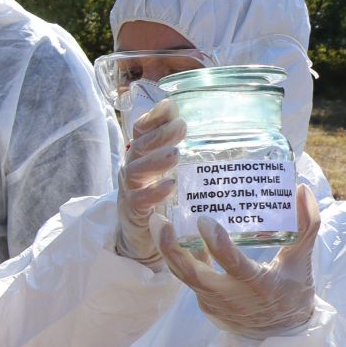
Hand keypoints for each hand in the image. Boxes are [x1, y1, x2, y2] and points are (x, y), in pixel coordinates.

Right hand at [116, 99, 186, 268]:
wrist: (142, 240)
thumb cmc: (163, 204)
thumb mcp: (173, 175)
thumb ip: (186, 155)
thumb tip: (215, 132)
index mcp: (142, 157)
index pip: (142, 131)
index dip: (153, 117)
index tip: (170, 106)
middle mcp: (132, 170)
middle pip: (139, 146)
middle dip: (159, 135)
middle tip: (181, 127)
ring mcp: (130, 191)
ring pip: (135, 170)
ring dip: (155, 160)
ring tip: (175, 154)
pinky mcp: (133, 213)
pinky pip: (140, 200)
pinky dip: (153, 192)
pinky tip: (169, 186)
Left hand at [159, 184, 321, 338]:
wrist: (280, 332)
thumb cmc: (292, 291)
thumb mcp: (302, 261)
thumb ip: (306, 225)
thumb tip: (301, 189)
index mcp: (258, 286)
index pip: (234, 265)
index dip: (218, 244)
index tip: (203, 220)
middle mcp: (231, 297)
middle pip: (192, 274)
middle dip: (171, 248)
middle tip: (159, 220)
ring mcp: (214, 302)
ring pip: (184, 275)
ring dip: (167, 250)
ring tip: (157, 221)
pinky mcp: (205, 304)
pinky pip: (188, 278)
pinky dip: (180, 257)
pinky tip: (172, 233)